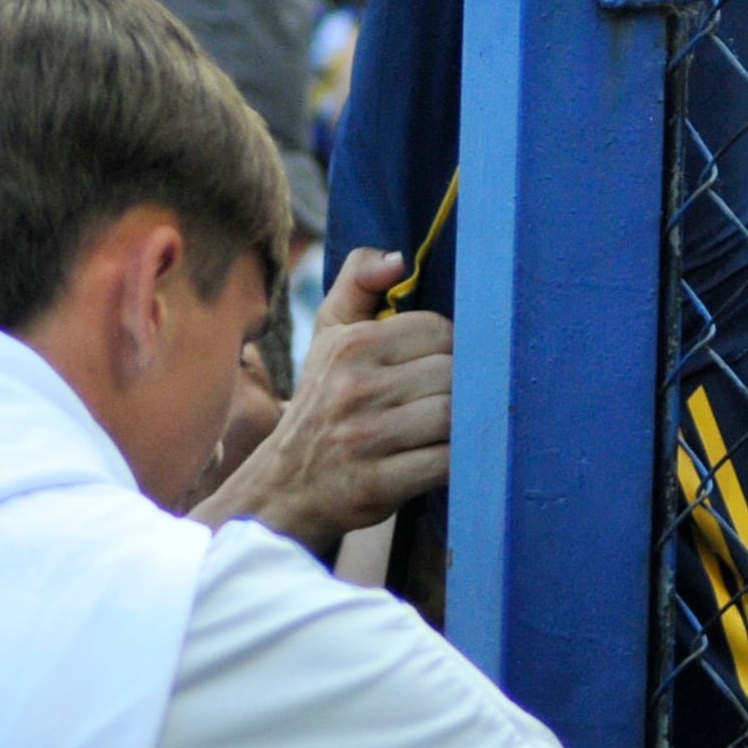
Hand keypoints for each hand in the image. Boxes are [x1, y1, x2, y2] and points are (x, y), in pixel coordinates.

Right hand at [204, 250, 449, 550]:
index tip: (439, 365)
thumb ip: (358, 283)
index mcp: (350, 346)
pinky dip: (458, 461)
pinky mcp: (379, 485)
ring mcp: (367, 439)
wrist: (283, 488)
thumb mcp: (328, 336)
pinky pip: (445, 463)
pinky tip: (449, 458)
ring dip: (464, 423)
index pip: (438, 330)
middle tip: (454, 399)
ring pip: (453, 415)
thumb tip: (399, 259)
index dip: (450, 348)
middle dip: (462, 386)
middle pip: (451, 373)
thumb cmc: (320, 403)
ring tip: (453, 427)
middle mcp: (356, 389)